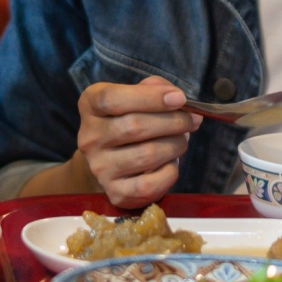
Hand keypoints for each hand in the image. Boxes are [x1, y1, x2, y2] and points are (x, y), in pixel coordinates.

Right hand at [76, 76, 202, 208]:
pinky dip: (170, 171)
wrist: (110, 161)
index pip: (112, 99)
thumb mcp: (134, 96)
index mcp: (90, 105)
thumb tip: (175, 97)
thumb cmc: (127, 120)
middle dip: (173, 122)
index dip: (150, 98)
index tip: (179, 98)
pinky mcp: (115, 193)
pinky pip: (151, 184)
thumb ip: (153, 88)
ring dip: (176, 145)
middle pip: (134, 126)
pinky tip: (171, 162)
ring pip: (147, 155)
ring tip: (182, 139)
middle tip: (192, 120)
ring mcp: (100, 168)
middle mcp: (89, 137)